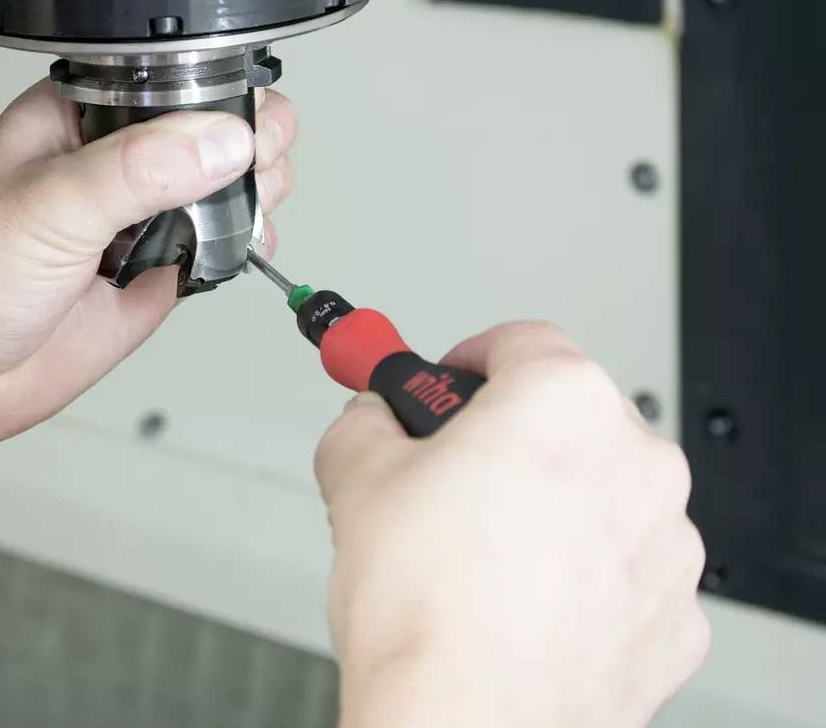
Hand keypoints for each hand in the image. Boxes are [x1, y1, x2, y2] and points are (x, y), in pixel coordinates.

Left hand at [0, 81, 296, 449]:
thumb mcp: (50, 206)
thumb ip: (139, 169)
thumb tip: (222, 140)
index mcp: (76, 118)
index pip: (168, 78)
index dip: (219, 91)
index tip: (251, 120)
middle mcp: (111, 165)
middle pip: (207, 132)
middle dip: (248, 143)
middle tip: (257, 169)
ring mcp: (133, 222)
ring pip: (218, 189)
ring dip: (251, 194)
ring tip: (250, 208)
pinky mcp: (148, 277)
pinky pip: (212, 250)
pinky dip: (239, 246)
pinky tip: (239, 246)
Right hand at [316, 322, 709, 727]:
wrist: (466, 721)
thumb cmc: (428, 610)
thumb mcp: (355, 477)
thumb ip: (365, 421)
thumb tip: (370, 419)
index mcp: (564, 403)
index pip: (520, 341)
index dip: (468, 360)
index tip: (446, 383)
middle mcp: (636, 462)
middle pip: (568, 419)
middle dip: (511, 438)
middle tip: (452, 475)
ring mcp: (668, 544)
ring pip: (602, 496)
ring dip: (551, 508)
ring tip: (480, 555)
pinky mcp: (675, 617)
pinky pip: (625, 571)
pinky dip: (582, 577)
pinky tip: (523, 604)